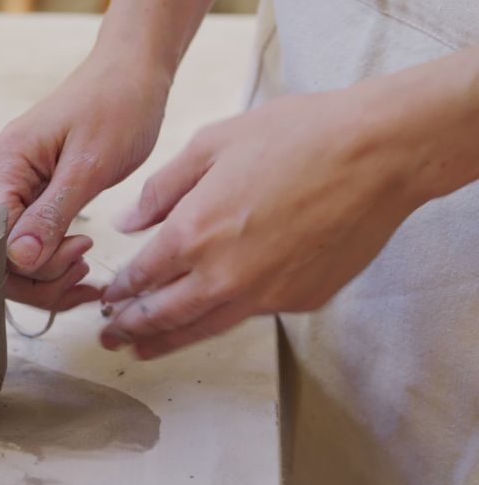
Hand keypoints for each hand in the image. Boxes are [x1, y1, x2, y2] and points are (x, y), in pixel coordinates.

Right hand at [0, 54, 170, 310]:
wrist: (131, 74)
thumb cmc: (116, 107)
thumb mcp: (89, 166)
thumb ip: (51, 214)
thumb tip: (19, 260)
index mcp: (1, 166)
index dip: (32, 265)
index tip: (80, 252)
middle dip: (41, 278)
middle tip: (86, 268)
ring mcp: (8, 188)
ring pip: (12, 257)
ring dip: (48, 274)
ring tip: (87, 264)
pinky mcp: (28, 194)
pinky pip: (27, 242)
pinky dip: (53, 260)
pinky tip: (80, 260)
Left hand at [100, 90, 428, 357]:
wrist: (377, 152)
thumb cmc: (296, 135)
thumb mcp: (211, 144)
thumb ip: (161, 190)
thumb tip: (127, 223)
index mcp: (193, 233)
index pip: (140, 277)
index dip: (119, 291)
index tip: (108, 298)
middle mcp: (223, 275)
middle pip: (163, 316)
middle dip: (130, 329)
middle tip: (110, 337)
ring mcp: (265, 293)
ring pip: (204, 329)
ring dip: (168, 341)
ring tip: (144, 349)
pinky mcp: (301, 300)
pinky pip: (251, 315)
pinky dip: (223, 319)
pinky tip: (211, 316)